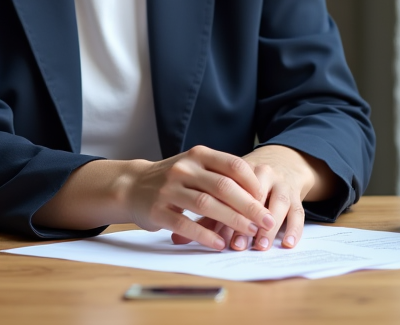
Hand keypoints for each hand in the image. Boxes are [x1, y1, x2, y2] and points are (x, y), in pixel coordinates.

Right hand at [120, 145, 274, 250]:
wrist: (132, 186)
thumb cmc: (173, 179)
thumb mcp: (195, 167)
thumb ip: (221, 174)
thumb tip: (259, 194)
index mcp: (198, 155)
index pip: (233, 166)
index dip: (253, 183)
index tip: (266, 199)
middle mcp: (183, 169)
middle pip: (223, 186)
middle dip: (249, 206)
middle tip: (267, 222)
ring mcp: (169, 189)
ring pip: (207, 205)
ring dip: (232, 221)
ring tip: (250, 233)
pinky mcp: (157, 210)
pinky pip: (185, 224)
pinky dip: (205, 235)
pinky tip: (219, 244)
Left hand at [171, 145, 335, 250]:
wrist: (277, 161)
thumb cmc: (239, 182)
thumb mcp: (222, 190)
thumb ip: (203, 212)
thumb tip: (176, 236)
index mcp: (237, 168)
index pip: (229, 188)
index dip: (222, 213)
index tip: (216, 237)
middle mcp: (262, 171)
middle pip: (253, 195)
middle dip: (245, 221)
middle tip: (238, 245)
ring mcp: (280, 182)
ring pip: (277, 203)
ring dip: (269, 226)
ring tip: (260, 246)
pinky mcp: (296, 193)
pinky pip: (298, 211)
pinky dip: (295, 228)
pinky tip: (288, 243)